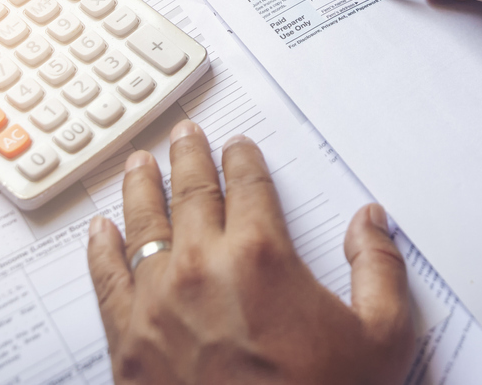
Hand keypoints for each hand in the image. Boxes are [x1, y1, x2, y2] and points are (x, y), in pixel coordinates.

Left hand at [87, 121, 413, 384]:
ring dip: (141, 187)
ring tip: (139, 163)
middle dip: (188, 157)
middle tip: (184, 135)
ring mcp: (156, 307)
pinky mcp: (126, 346)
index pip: (248, 185)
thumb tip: (370, 222)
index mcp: (262, 257)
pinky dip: (100, 249)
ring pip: (142, 225)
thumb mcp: (381, 338)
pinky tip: (99, 230)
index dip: (243, 159)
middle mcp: (201, 269)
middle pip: (190, 192)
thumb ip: (380, 269)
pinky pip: (105, 280)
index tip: (238, 147)